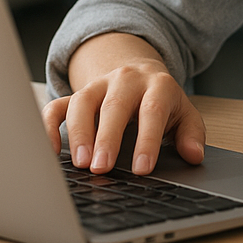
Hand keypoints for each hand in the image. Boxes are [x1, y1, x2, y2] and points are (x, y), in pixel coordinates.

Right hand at [41, 33, 205, 175]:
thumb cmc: (162, 100)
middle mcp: (126, 81)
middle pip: (114, 106)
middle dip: (107, 139)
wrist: (140, 72)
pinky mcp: (77, 94)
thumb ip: (191, 133)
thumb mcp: (184, 113)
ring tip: (80, 163)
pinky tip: (51, 152)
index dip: (147, 140)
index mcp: (157, 85)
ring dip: (78, 134)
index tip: (142, 169)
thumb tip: (194, 154)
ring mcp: (99, 86)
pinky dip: (48, 126)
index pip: (152, 111)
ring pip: (83, 102)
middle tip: (102, 169)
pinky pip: (57, 106)